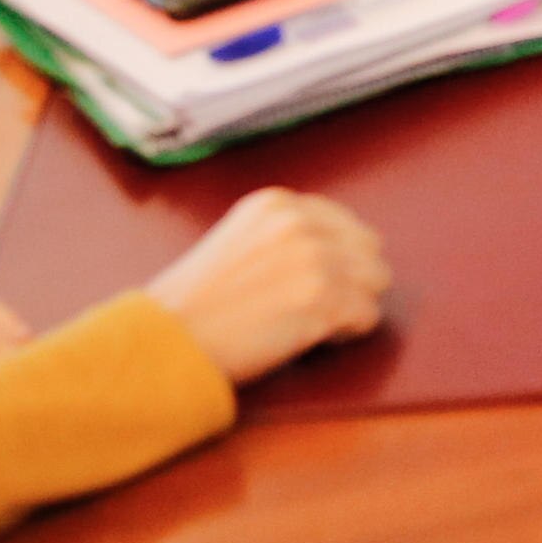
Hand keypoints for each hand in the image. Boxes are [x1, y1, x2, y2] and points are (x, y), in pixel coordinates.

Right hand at [144, 187, 392, 384]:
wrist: (166, 339)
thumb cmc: (195, 304)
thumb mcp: (240, 241)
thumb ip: (285, 235)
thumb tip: (340, 251)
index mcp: (278, 204)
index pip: (344, 224)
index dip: (337, 259)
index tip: (313, 282)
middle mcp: (299, 223)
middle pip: (368, 250)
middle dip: (351, 281)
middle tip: (316, 308)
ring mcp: (314, 259)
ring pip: (375, 283)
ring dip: (352, 307)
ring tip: (314, 324)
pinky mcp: (323, 300)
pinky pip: (368, 317)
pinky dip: (347, 334)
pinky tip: (312, 339)